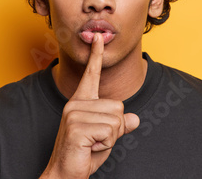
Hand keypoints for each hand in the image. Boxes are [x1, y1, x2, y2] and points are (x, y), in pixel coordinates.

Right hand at [40, 33, 139, 177]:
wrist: (65, 174)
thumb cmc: (84, 154)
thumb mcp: (107, 136)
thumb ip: (119, 124)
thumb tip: (136, 118)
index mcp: (81, 102)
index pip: (92, 74)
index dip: (96, 55)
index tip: (99, 37)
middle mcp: (76, 104)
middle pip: (118, 107)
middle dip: (115, 129)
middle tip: (96, 140)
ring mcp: (75, 114)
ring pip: (116, 120)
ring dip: (110, 138)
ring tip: (92, 144)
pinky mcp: (77, 127)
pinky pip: (110, 132)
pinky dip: (105, 144)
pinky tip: (89, 147)